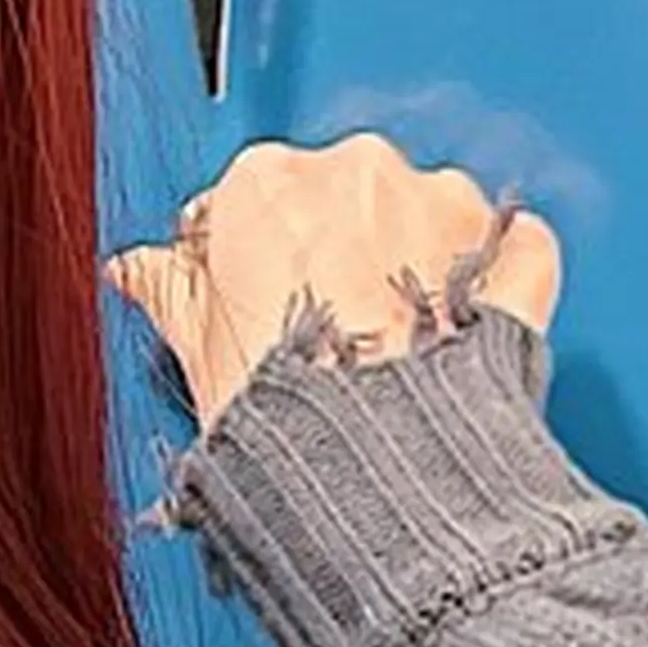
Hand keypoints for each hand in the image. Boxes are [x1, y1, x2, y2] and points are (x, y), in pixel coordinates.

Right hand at [108, 135, 562, 433]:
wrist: (375, 474)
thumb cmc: (284, 414)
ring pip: (420, 213)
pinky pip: (509, 248)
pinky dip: (493, 276)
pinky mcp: (505, 254)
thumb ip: (168, 291)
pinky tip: (464, 323)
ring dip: (409, 260)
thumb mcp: (193, 350)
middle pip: (336, 197)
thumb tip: (138, 272)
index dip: (242, 255)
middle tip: (319, 331)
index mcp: (263, 183)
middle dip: (331, 251)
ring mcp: (439, 206)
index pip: (243, 201)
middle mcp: (355, 172)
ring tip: (387, 346)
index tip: (247, 294)